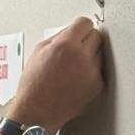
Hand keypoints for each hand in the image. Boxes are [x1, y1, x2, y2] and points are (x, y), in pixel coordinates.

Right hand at [7, 15, 104, 134]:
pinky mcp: (97, 86)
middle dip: (86, 39)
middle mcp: (81, 57)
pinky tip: (76, 78)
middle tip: (76, 47)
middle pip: (96, 36)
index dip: (80, 26)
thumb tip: (72, 30)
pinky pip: (99, 70)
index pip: (85, 23)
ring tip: (73, 65)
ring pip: (100, 53)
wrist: (37, 111)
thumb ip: (58, 37)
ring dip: (90, 55)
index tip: (79, 30)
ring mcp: (92, 72)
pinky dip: (90, 71)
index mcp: (65, 45)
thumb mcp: (38, 52)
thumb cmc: (34, 85)